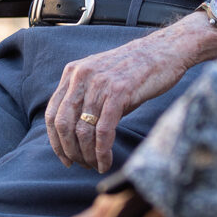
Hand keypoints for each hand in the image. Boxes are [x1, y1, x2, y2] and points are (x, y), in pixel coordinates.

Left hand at [44, 17, 216, 171]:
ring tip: (96, 165)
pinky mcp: (119, 92)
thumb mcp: (101, 80)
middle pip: (63, 124)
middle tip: (82, 165)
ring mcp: (99, 83)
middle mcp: (81, 76)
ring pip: (83, 130)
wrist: (163, 51)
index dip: (55, 141)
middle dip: (70, 151)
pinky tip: (106, 162)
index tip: (64, 158)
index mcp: (73, 73)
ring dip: (88, 155)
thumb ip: (85, 100)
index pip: (52, 113)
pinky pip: (104, 130)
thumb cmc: (135, 71)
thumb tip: (75, 136)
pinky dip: (102, 151)